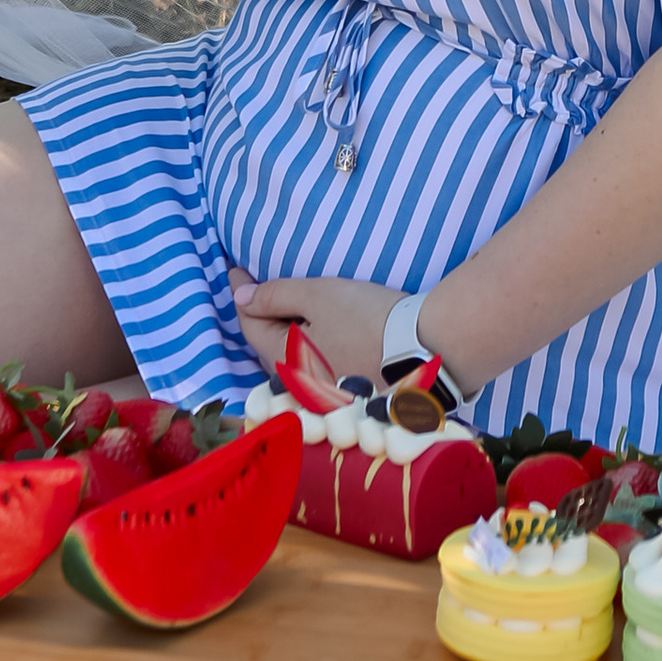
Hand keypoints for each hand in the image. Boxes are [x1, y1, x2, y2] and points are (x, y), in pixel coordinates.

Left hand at [228, 269, 401, 388]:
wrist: (425, 346)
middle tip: (254, 286)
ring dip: (282, 330)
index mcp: (286, 362)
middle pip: (268, 344)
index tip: (236, 268)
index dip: (242, 292)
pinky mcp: (347, 390)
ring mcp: (324, 392)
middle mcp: (300, 385)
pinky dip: (307, 343)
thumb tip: (240, 297)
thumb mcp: (317, 296)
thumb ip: (275, 295)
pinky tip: (315, 330)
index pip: (249, 324)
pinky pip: (314, 364)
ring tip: (281, 306)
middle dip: (259, 314)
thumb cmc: (368, 318)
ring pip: (292, 356)